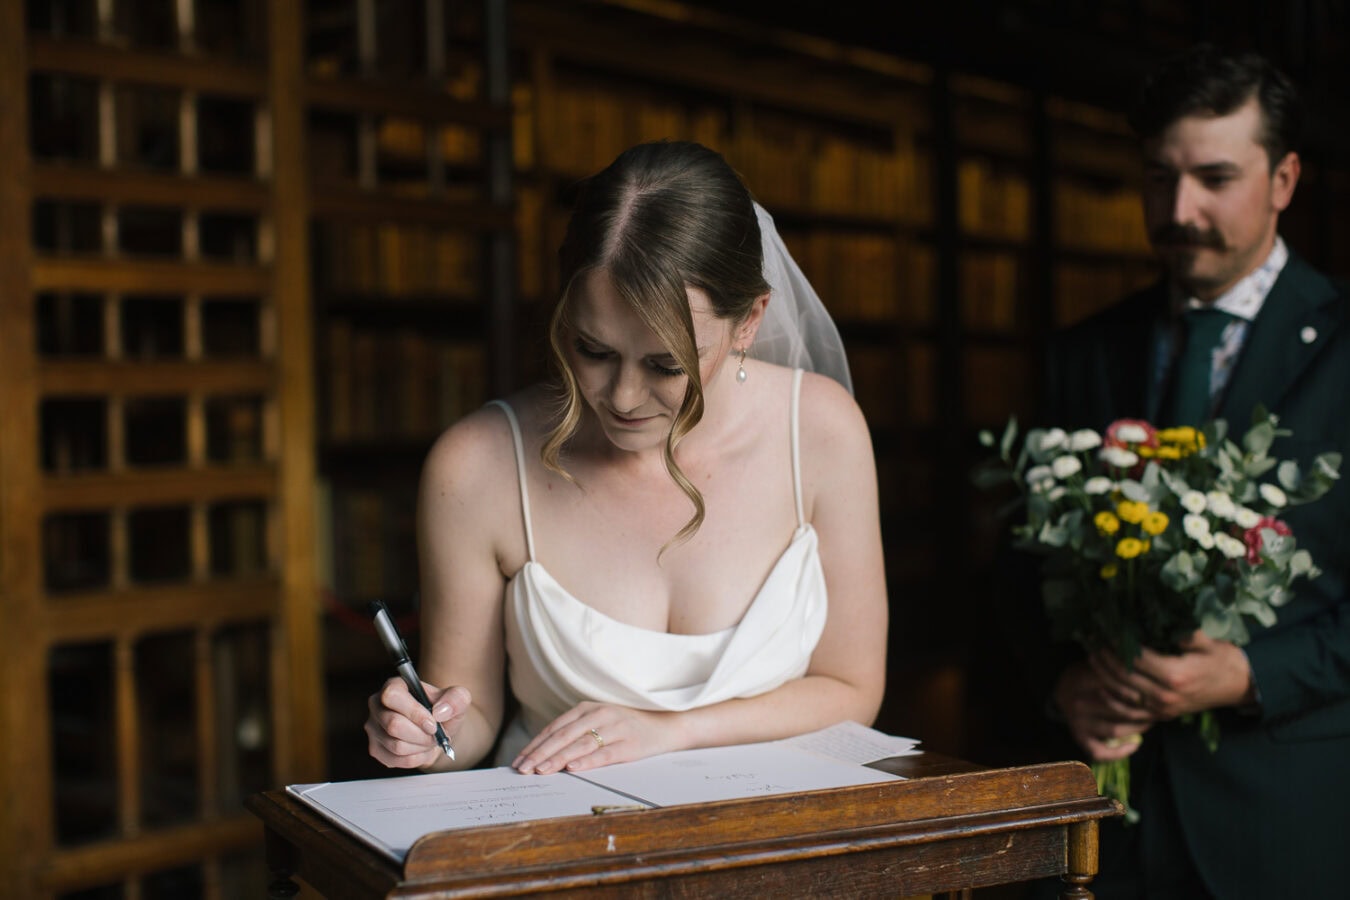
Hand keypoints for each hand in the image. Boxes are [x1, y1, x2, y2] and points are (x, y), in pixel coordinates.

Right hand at [366, 677, 470, 769]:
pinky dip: (415, 758)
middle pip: (393, 725)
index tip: (432, 723)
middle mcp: (378, 705)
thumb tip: (441, 711)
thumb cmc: (443, 712)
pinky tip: (420, 749)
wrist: (439, 732)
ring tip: (428, 740)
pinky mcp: (375, 749)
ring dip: (420, 747)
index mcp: (394, 686)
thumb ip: (456, 698)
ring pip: (396, 745)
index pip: (392, 696)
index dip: (414, 712)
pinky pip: (395, 760)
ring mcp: (373, 728)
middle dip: (421, 735)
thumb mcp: (458, 700)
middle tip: (435, 734)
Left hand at [512, 701, 683, 774]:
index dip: (535, 744)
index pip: (554, 728)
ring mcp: (615, 728)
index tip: (518, 761)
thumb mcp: (599, 722)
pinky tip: (573, 768)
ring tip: (541, 771)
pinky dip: (588, 761)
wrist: (666, 724)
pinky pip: (605, 754)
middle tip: (523, 769)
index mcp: (588, 709)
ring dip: (558, 759)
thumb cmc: (627, 726)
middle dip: (539, 753)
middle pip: (563, 736)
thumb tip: (543, 754)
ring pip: (580, 744)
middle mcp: (600, 715)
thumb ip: (576, 732)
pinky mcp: (630, 745)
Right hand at [1052, 660, 1151, 761]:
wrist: (1061, 688)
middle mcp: (1080, 703)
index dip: (1140, 692)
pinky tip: (1134, 745)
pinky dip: (1119, 752)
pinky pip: (1100, 751)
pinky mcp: (1078, 736)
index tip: (1153, 692)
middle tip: (1157, 708)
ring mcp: (1078, 722)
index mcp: (1084, 681)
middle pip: (1120, 710)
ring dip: (1137, 728)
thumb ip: (1118, 670)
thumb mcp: (1100, 665)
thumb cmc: (1088, 674)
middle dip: (1143, 711)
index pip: (1118, 688)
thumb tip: (1147, 677)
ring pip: (1115, 730)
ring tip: (1149, 721)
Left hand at [1089, 629, 1253, 720]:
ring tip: (1092, 657)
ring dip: (1104, 676)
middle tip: (1092, 641)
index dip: (1118, 644)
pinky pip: (1131, 712)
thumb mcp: (1208, 641)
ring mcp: (1163, 708)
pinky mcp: (1163, 715)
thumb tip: (1165, 618)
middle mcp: (1165, 695)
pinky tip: (1101, 687)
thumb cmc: (1223, 660)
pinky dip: (1113, 701)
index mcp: (1175, 675)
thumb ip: (1186, 633)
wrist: (1239, 686)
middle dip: (1105, 658)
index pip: (1137, 658)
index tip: (1106, 630)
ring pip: (1123, 694)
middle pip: (1125, 676)